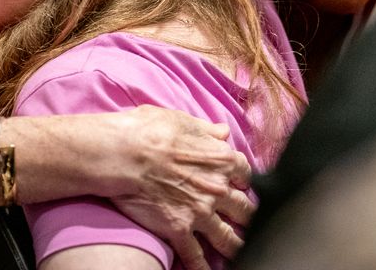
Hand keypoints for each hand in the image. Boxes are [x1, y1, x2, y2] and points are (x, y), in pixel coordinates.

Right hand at [107, 106, 253, 269]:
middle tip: (250, 223)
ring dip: (237, 246)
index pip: (246, 174)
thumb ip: (207, 131)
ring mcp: (201, 212)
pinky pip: (196, 256)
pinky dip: (203, 267)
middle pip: (244, 208)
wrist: (125, 153)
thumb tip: (222, 132)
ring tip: (243, 253)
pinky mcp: (180, 230)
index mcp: (222, 159)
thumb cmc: (150, 130)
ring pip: (228, 237)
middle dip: (248, 216)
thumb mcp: (183, 121)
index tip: (241, 185)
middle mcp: (218, 188)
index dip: (244, 180)